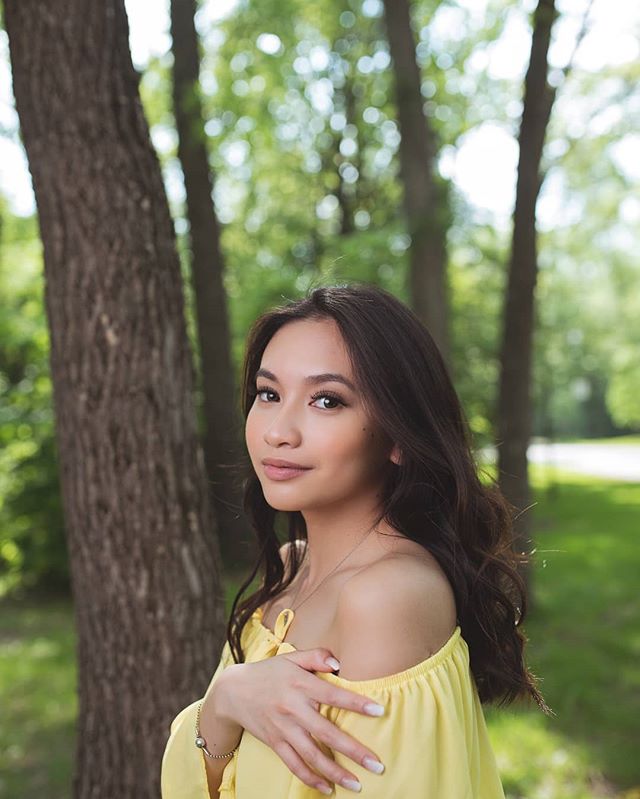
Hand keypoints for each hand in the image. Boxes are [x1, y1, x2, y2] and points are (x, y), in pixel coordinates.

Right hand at [215, 647, 385, 793]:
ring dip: (335, 773)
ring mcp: (283, 729)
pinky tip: (328, 788)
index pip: (333, 695)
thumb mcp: (290, 658)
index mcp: (300, 684)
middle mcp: (292, 708)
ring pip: (311, 756)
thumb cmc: (269, 672)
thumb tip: (338, 663)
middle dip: (353, 751)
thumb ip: (315, 656)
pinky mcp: (275, 743)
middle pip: (326, 733)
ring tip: (357, 784)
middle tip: (377, 765)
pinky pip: (294, 765)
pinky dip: (311, 779)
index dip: (356, 703)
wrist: (232, 691)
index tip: (379, 711)